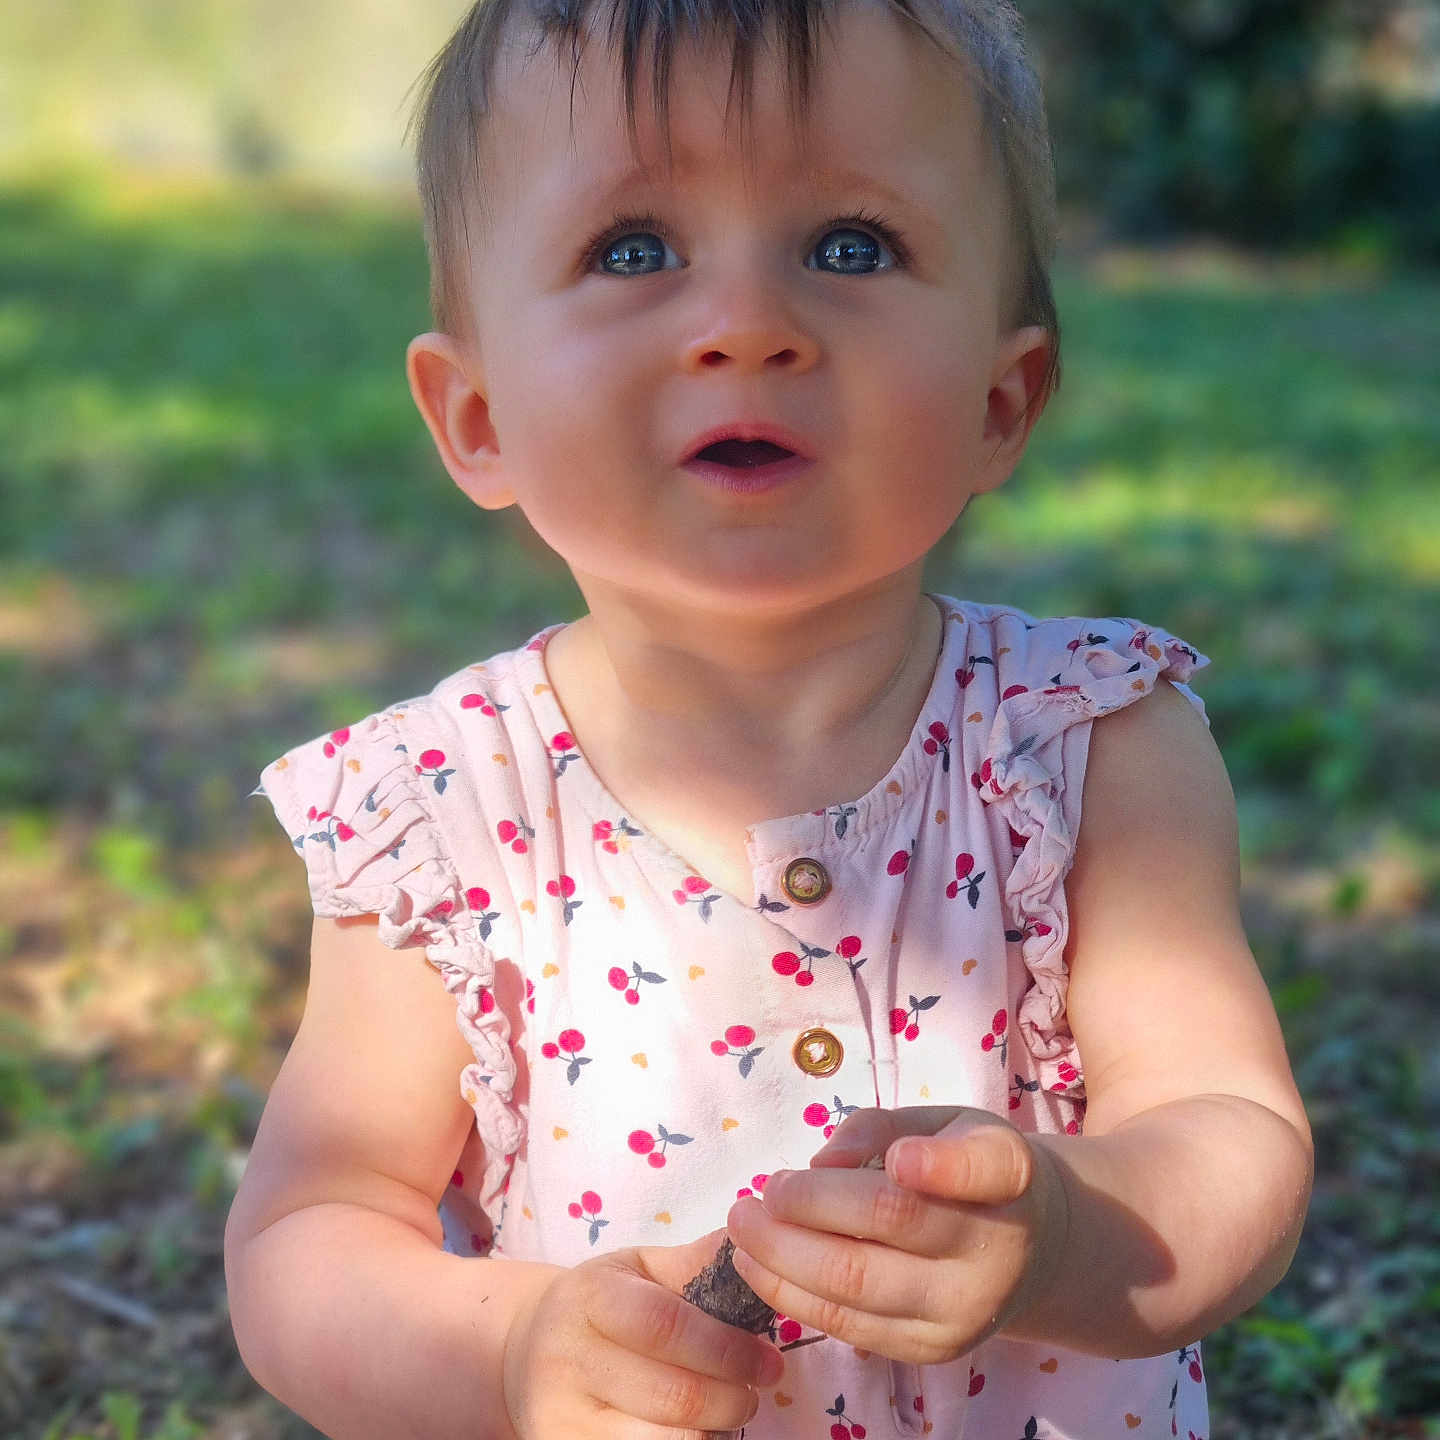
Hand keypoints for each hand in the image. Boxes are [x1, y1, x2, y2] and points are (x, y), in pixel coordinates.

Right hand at [501, 1226, 785, 1439]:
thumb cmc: (598, 1305)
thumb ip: (693, 1262)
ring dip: (709, 1431)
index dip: (724, 1347)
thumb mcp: (636, 1270)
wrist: (524, 1352)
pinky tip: (693, 1430)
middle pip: (670, 1395)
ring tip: (727, 1412)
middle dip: (729, 1399)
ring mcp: (561, 1416)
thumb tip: (752, 1243)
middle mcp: (568, 1359)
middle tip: (756, 1392)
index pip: (664, 1326)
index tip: (768, 1359)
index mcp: (591, 1297)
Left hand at [724, 1106, 1067, 1365]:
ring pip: (857, 1288)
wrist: (1025, 1248)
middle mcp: (997, 1248)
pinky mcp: (933, 1350)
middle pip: (889, 1225)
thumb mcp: (939, 1121)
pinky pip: (849, 1327)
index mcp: (1008, 1174)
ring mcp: (966, 1309)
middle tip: (757, 1194)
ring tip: (741, 1229)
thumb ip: (879, 1127)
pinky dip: (791, 1296)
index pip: (982, 1170)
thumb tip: (822, 1165)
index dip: (941, 1166)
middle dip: (804, 1209)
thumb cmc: (963, 1164)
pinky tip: (759, 1266)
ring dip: (781, 1258)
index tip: (899, 1158)